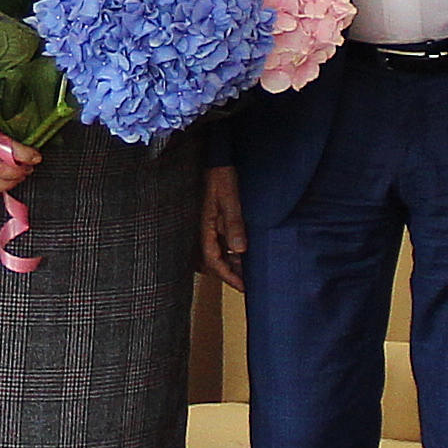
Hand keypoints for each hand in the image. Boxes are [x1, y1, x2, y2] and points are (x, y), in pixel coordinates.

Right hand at [200, 165, 247, 290]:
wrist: (215, 160)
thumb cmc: (220, 176)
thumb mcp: (229, 199)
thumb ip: (234, 224)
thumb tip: (239, 250)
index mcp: (203, 227)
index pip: (213, 260)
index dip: (228, 276)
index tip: (243, 286)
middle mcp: (200, 230)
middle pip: (211, 262)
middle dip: (228, 274)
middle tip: (246, 282)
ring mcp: (204, 227)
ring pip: (213, 254)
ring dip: (228, 264)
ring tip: (246, 269)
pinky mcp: (208, 222)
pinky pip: (215, 244)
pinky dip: (227, 253)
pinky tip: (240, 252)